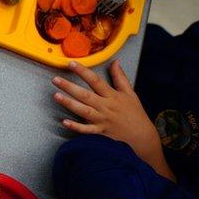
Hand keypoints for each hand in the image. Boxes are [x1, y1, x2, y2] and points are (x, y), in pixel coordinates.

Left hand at [52, 61, 172, 179]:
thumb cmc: (135, 114)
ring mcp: (102, 121)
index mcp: (112, 96)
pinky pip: (87, 130)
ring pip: (84, 111)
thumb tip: (115, 61)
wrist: (143, 137)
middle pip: (86, 95)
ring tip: (56, 96)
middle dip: (70, 87)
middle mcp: (106, 107)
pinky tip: (65, 122)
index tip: (71, 63)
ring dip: (69, 103)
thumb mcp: (130, 93)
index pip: (96, 81)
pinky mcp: (100, 133)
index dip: (83, 71)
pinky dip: (76, 127)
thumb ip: (120, 77)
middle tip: (55, 79)